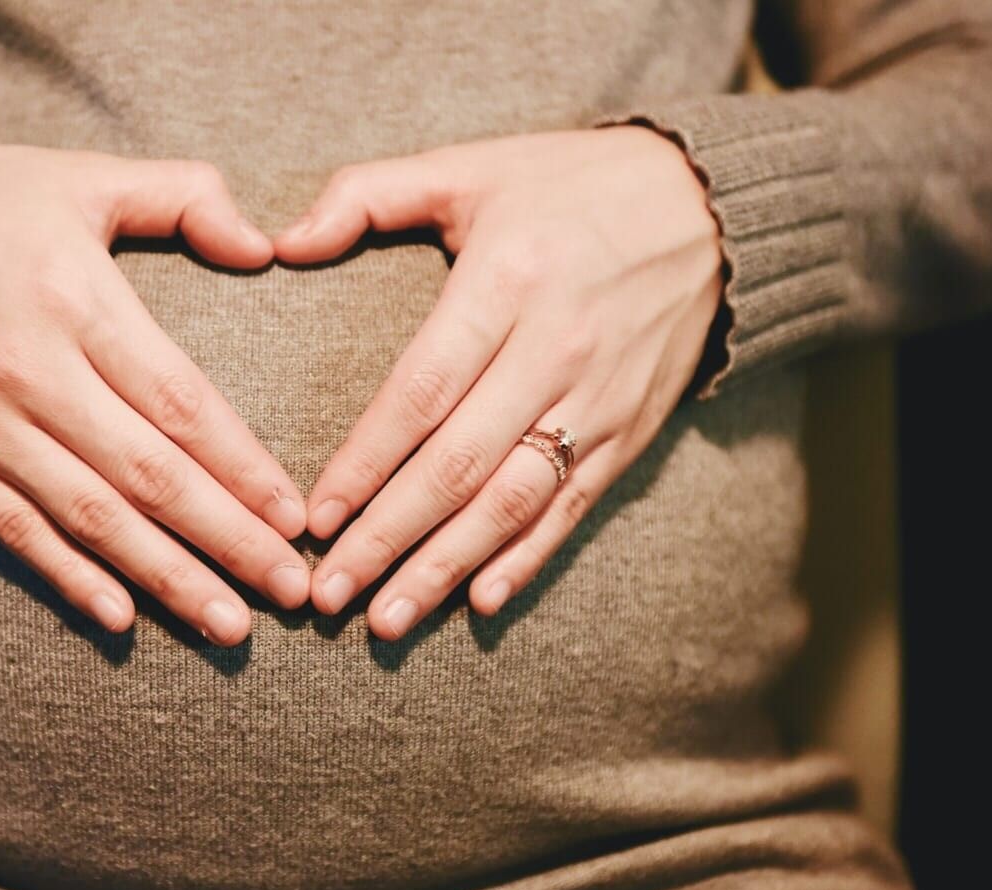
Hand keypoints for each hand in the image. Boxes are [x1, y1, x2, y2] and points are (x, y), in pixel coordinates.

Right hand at [0, 144, 309, 645]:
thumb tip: (264, 246)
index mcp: (75, 299)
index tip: (296, 518)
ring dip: (167, 578)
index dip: (243, 467)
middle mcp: (29, 372)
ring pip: (90, 518)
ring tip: (232, 625)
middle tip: (293, 592)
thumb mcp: (81, 176)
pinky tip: (123, 619)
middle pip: (148, 475)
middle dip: (229, 540)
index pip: (179, 402)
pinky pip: (15, 532)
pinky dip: (69, 578)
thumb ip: (183, 197)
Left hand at [274, 126, 722, 638]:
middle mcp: (556, 349)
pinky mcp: (632, 429)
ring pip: (513, 501)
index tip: (314, 518)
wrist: (711, 205)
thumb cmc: (568, 185)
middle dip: (388, 537)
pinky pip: (574, 506)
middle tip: (328, 594)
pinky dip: (527, 559)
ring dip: (446, 567)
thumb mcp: (468, 166)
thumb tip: (280, 242)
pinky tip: (479, 602)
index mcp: (506, 281)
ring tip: (387, 620)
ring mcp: (600, 397)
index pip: (421, 391)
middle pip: (459, 464)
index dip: (365, 461)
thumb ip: (366, 196)